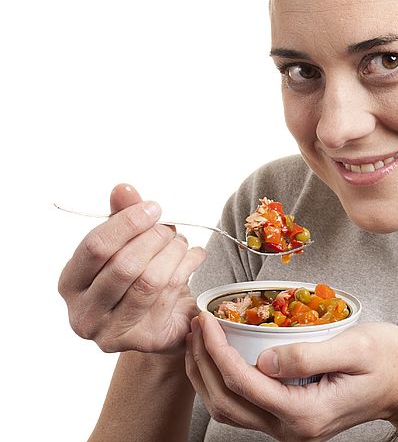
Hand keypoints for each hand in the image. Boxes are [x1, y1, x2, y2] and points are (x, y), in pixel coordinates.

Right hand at [58, 183, 206, 353]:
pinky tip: (194, 256)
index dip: (127, 224)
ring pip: (150, 282)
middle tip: (170, 228)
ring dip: (174, 253)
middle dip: (154, 239)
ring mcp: (113, 332)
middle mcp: (84, 314)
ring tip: (182, 242)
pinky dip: (188, 268)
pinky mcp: (145, 340)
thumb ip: (122, 216)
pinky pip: (171, 295)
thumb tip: (124, 189)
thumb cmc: (135, 277)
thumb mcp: (125, 244)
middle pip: (124, 266)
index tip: (153, 208)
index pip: (95, 247)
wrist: (159, 320)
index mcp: (71, 284)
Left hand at [185, 312, 397, 440]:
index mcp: (305, 412)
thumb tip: (265, 360)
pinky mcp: (289, 417)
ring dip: (205, 374)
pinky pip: (243, 404)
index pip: (244, 383)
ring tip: (198, 336)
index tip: (206, 320)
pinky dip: (221, 379)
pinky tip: (219, 353)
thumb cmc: (389, 361)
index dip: (217, 351)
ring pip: (229, 408)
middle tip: (194, 323)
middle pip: (226, 402)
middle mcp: (291, 428)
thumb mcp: (359, 348)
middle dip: (201, 363)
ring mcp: (289, 427)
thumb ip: (311, 354)